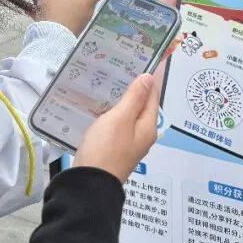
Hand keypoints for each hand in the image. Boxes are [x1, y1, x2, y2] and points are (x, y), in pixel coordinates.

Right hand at [35, 0, 108, 35]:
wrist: (50, 41)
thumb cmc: (55, 14)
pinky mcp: (71, 30)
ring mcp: (80, 23)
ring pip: (75, 8)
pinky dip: (58, 13)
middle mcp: (87, 12)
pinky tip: (43, 12)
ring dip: (65, 3)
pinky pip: (66, 18)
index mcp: (87, 0)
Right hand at [74, 60, 164, 182]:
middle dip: (137, 87)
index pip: (153, 95)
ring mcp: (129, 143)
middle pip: (143, 106)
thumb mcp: (121, 118)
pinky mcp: (115, 148)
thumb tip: (149, 78)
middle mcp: (142, 135)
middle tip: (125, 66)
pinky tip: (104, 106)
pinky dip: (115, 112)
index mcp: (148, 126)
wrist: (89, 183)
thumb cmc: (106, 147)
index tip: (146, 59)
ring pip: (130, 115)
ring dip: (125, 99)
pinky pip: (120, 124)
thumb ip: (135, 98)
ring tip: (113, 81)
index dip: (150, 78)